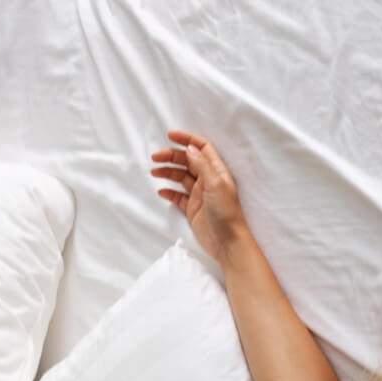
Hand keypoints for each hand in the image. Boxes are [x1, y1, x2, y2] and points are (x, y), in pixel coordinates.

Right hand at [151, 130, 247, 262]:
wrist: (228, 243)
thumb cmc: (226, 213)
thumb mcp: (216, 184)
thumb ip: (203, 165)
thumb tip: (190, 148)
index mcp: (216, 171)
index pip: (202, 148)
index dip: (187, 139)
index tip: (170, 135)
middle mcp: (208, 180)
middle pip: (187, 161)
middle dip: (171, 156)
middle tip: (155, 157)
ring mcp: (199, 195)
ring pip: (180, 177)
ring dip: (167, 172)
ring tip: (154, 172)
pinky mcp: (192, 209)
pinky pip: (178, 197)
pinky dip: (169, 192)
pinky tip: (161, 191)